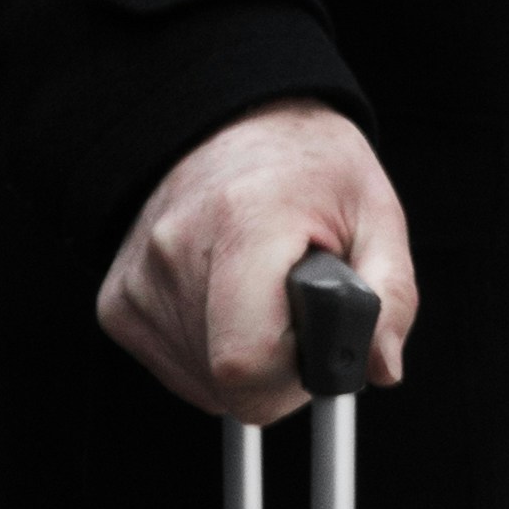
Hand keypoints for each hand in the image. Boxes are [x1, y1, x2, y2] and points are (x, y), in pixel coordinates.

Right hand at [97, 104, 416, 425]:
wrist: (235, 124)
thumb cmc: (307, 166)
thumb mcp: (376, 212)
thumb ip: (391, 293)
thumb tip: (381, 364)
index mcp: (244, 221)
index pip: (246, 359)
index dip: (294, 374)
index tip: (318, 341)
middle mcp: (174, 250)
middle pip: (228, 381)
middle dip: (279, 370)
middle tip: (299, 314)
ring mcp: (138, 281)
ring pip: (203, 384)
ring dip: (247, 364)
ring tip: (264, 298)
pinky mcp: (117, 304)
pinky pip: (177, 369)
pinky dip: (211, 356)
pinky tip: (229, 305)